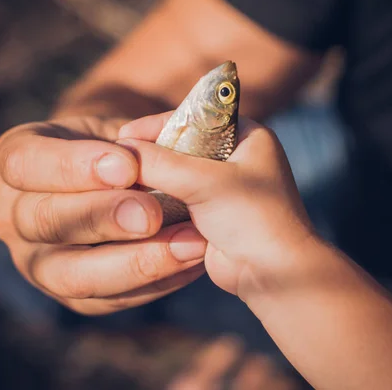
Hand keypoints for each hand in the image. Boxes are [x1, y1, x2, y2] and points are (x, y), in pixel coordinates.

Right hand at [0, 116, 207, 314]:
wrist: (105, 187)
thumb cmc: (108, 150)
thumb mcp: (111, 129)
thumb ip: (132, 138)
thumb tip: (159, 153)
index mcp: (14, 161)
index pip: (26, 164)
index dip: (75, 167)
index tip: (128, 166)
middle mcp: (11, 215)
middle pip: (45, 222)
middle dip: (103, 218)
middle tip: (152, 214)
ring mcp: (36, 262)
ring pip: (72, 275)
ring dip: (134, 262)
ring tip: (188, 245)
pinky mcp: (70, 297)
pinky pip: (108, 299)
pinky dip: (154, 283)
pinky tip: (190, 264)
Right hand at [118, 113, 313, 298]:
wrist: (274, 274)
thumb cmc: (255, 219)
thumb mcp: (205, 181)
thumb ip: (160, 163)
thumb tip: (118, 152)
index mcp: (246, 134)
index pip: (193, 116)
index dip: (156, 125)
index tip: (123, 135)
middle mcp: (235, 156)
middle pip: (181, 145)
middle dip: (151, 153)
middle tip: (117, 161)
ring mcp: (222, 186)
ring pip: (175, 174)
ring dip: (152, 179)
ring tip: (121, 182)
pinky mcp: (210, 212)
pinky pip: (175, 198)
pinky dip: (157, 201)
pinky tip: (134, 202)